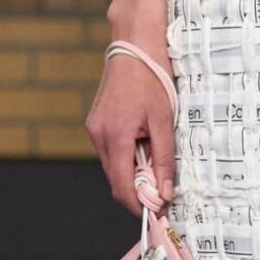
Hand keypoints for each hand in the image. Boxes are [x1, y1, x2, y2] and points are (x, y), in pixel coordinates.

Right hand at [86, 35, 175, 214]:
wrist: (135, 46)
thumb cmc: (152, 78)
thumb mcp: (164, 121)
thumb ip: (164, 159)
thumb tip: (165, 193)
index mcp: (115, 136)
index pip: (122, 187)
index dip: (139, 205)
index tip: (158, 212)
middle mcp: (98, 135)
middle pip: (116, 180)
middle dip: (138, 191)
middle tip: (163, 192)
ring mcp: (94, 129)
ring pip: (113, 167)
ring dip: (133, 173)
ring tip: (157, 162)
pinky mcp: (96, 123)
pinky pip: (111, 151)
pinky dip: (127, 157)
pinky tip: (144, 146)